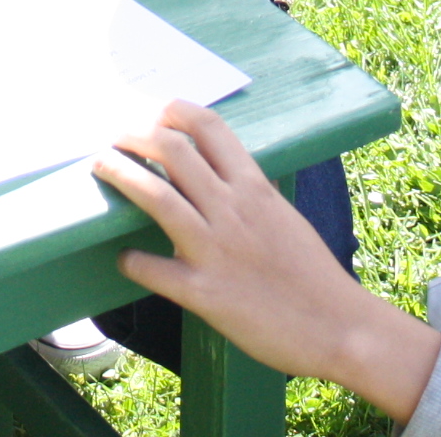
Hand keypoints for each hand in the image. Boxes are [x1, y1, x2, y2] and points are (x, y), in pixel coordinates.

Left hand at [94, 102, 440, 424]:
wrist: (339, 328)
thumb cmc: (314, 274)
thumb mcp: (286, 217)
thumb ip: (255, 193)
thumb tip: (231, 173)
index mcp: (255, 187)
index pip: (210, 127)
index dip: (175, 112)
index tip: (154, 112)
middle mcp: (233, 210)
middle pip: (173, 151)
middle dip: (135, 136)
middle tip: (115, 137)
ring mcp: (216, 250)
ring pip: (156, 197)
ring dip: (120, 175)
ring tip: (101, 166)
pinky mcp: (204, 293)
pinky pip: (153, 269)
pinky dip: (132, 260)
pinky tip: (124, 257)